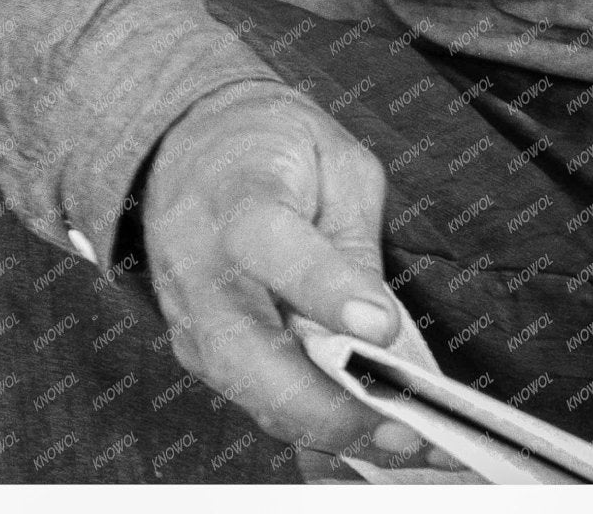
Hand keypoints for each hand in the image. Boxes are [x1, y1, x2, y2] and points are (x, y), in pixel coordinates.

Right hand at [142, 84, 429, 464]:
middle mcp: (202, 273)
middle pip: (251, 356)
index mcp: (238, 200)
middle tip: (406, 429)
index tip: (382, 328)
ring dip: (329, 429)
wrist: (184, 148)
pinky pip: (256, 399)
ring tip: (408, 445)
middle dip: (330, 405)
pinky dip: (311, 425)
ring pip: (254, 395)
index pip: (276, 249)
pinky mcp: (200, 355)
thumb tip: (378, 324)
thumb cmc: (271, 146)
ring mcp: (192, 323)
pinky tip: (369, 438)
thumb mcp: (332, 160)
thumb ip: (351, 238)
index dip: (328, 291)